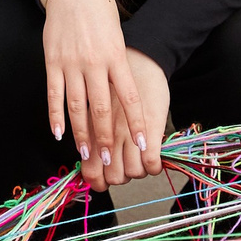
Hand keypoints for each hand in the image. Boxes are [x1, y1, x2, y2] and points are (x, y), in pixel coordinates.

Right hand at [43, 0, 138, 183]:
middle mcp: (95, 62)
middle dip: (106, 137)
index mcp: (116, 57)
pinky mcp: (52, 61)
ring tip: (86, 154)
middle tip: (108, 160)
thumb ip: (118, 68)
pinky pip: (54, 94)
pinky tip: (58, 134)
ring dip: (81, 133)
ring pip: (77, 106)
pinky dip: (55, 116)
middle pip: (102, 108)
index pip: (130, 98)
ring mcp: (71, 63)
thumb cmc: (101, 14)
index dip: (137, 123)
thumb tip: (122, 100)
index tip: (143, 145)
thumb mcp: (118, 39)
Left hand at [100, 50, 170, 184]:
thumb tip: (86, 156)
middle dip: (119, 179)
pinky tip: (155, 162)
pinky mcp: (151, 123)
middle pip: (113, 176)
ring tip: (139, 164)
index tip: (104, 181)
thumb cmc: (113, 81)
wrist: (138, 58)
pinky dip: (154, 167)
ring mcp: (129, 129)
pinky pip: (151, 160)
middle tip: (124, 171)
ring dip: (137, 173)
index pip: (90, 170)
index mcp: (92, 128)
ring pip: (132, 172)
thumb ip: (89, 128)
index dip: (97, 182)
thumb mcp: (94, 106)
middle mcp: (109, 132)